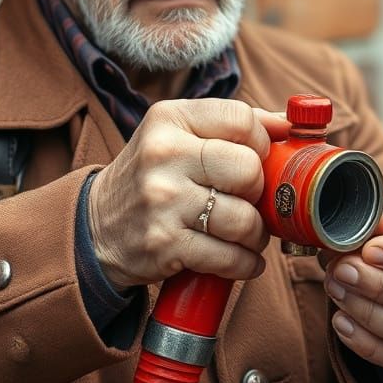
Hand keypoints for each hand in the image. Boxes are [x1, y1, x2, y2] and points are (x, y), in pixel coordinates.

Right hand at [88, 99, 290, 288]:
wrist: (96, 227)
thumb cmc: (152, 176)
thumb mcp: (178, 135)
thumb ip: (232, 125)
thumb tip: (287, 124)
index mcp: (170, 119)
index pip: (241, 119)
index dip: (262, 142)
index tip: (258, 158)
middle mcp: (163, 154)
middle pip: (249, 169)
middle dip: (259, 191)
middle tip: (249, 200)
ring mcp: (162, 201)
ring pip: (244, 218)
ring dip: (255, 233)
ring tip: (245, 233)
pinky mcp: (164, 244)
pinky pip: (229, 257)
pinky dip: (244, 263)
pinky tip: (241, 259)